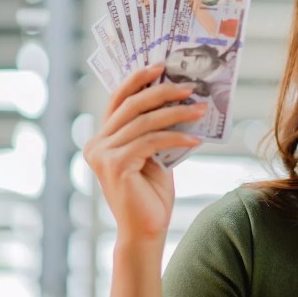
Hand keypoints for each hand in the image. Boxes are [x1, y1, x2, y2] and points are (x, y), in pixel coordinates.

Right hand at [84, 64, 205, 242]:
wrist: (146, 230)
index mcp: (102, 139)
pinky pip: (150, 141)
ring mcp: (102, 155)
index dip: (137, 80)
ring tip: (200, 108)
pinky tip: (196, 138)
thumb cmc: (151, 193)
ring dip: (176, 113)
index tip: (160, 66)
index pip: (118, 100)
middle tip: (189, 86)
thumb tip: (178, 99)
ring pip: (143, 122)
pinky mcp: (115, 165)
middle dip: (161, 91)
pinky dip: (176, 137)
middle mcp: (96, 144)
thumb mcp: (154, 154)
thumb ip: (155, 130)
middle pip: (130, 106)